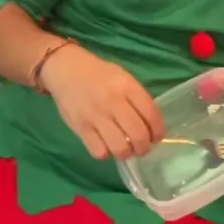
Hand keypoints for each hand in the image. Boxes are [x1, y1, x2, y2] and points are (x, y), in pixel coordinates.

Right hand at [40, 44, 164, 159]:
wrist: (66, 69)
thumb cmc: (98, 74)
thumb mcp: (123, 77)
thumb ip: (137, 98)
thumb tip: (150, 125)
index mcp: (127, 87)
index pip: (151, 115)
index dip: (158, 132)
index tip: (155, 138)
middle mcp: (113, 102)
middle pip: (138, 135)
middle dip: (144, 147)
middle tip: (141, 148)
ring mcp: (96, 116)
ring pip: (120, 148)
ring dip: (127, 153)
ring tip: (125, 150)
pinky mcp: (80, 128)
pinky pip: (99, 151)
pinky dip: (105, 153)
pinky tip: (106, 145)